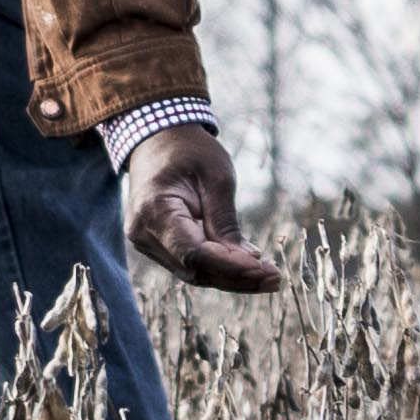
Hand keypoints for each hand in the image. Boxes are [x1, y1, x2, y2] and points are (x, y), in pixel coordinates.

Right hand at [122, 123, 282, 294]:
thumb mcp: (216, 177)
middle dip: (237, 277)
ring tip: (268, 276)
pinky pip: (190, 264)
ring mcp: (147, 242)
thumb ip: (226, 221)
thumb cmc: (189, 151)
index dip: (230, 266)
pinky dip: (219, 267)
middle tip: (276, 278)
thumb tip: (248, 261)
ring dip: (231, 277)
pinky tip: (248, 266)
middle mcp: (144, 233)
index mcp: (155, 210)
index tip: (264, 269)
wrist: (156, 140)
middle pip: (194, 269)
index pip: (193, 253)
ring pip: (193, 272)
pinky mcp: (156, 246)